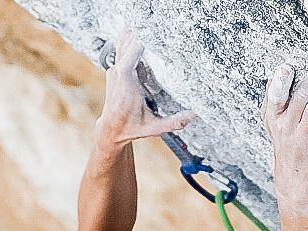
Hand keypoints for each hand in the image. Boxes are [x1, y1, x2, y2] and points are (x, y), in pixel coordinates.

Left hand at [97, 28, 194, 144]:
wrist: (112, 129)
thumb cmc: (132, 128)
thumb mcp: (155, 127)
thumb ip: (175, 121)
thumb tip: (195, 114)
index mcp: (126, 84)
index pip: (131, 55)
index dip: (140, 42)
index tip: (154, 34)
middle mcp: (117, 74)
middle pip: (127, 44)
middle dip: (140, 33)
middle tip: (156, 25)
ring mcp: (114, 70)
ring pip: (122, 43)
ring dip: (134, 33)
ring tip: (147, 24)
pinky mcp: (115, 70)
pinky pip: (121, 49)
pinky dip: (130, 39)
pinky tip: (138, 33)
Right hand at [261, 63, 307, 216]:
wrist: (295, 178)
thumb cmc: (288, 144)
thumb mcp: (274, 122)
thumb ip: (275, 99)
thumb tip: (278, 72)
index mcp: (274, 116)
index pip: (276, 95)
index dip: (280, 81)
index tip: (287, 67)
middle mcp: (286, 125)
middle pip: (299, 97)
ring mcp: (301, 136)